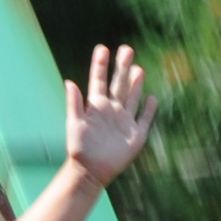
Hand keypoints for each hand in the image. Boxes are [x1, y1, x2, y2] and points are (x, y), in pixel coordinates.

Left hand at [65, 44, 156, 185]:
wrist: (90, 172)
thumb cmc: (79, 148)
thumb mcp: (74, 124)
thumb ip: (74, 104)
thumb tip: (69, 82)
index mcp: (96, 106)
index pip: (99, 81)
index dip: (100, 65)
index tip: (102, 48)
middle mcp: (111, 110)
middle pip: (119, 84)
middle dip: (122, 67)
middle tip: (127, 49)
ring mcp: (124, 121)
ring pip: (132, 97)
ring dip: (136, 84)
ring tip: (138, 68)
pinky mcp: (135, 135)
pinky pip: (144, 119)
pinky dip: (149, 109)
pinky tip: (151, 98)